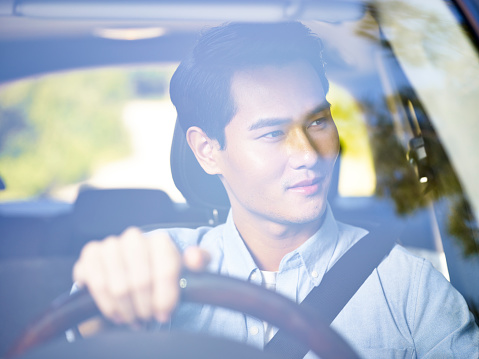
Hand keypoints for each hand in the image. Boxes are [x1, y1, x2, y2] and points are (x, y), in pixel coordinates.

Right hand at [73, 227, 209, 324]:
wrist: (134, 269)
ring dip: (127, 309)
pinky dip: (107, 304)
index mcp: (159, 240)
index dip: (165, 296)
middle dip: (145, 305)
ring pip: (118, 286)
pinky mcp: (90, 255)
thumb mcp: (187, 268)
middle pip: (140, 281)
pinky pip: (95, 284)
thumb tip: (194, 257)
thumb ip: (199, 261)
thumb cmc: (162, 271)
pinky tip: (117, 313)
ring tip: (134, 317)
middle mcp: (134, 238)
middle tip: (148, 317)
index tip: (165, 312)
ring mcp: (110, 245)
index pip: (165, 268)